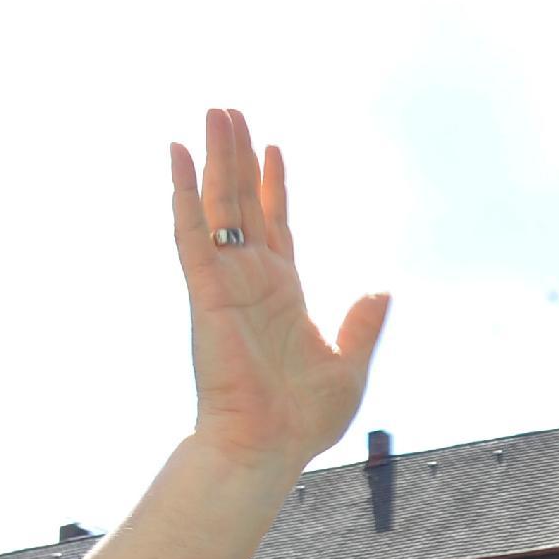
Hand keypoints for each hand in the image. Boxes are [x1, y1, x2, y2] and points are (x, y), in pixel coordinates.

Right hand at [171, 109, 390, 468]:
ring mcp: (226, 283)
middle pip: (241, 204)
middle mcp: (251, 281)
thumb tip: (381, 291)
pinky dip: (182, 194)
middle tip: (228, 111)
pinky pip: (190, 234)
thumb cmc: (302, 421)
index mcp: (283, 295)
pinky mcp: (206, 292)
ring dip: (213, 159)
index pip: (275, 226)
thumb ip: (361, 326)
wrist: (267, 447)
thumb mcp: (349, 367)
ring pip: (216, 206)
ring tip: (211, 113)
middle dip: (236, 156)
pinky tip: (177, 155)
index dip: (272, 185)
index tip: (271, 146)